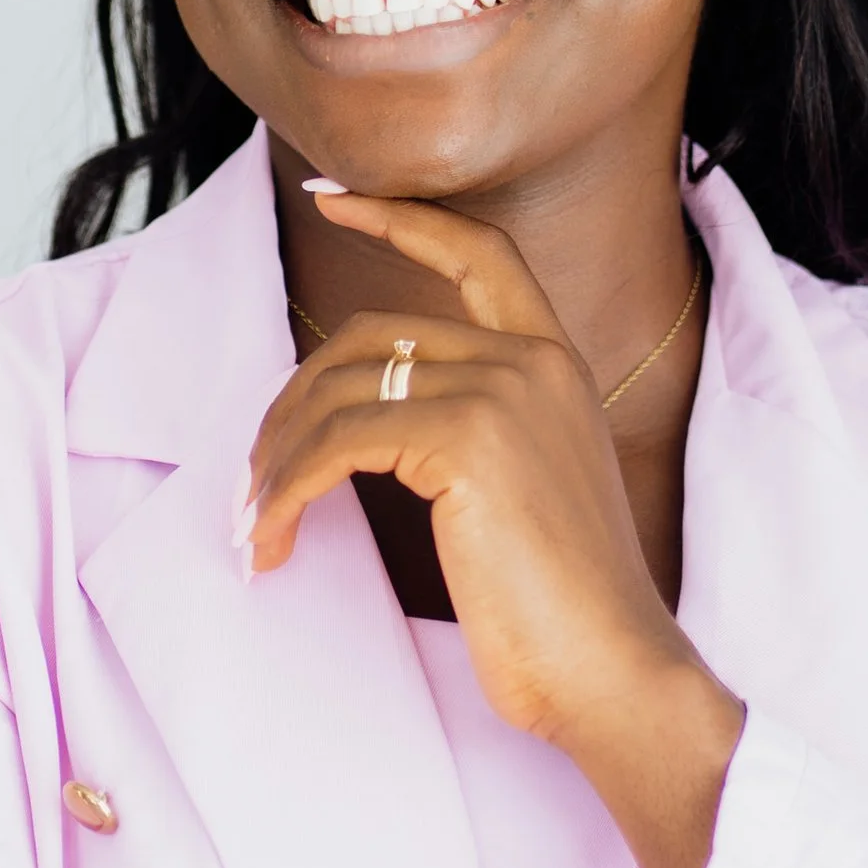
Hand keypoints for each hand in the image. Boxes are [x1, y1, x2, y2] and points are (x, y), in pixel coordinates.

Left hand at [245, 190, 741, 867]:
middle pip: (370, 336)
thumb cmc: (563, 611)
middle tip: (253, 478)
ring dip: (275, 461)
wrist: (614, 670)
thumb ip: (470, 438)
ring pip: (339, 391)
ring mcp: (502, 393)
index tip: (330, 196)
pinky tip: (272, 542)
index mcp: (555, 364)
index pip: (478, 251)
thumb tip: (360, 431)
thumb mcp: (523, 497)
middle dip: (292, 402)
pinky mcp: (466, 442)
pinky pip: (336, 445)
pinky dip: (285, 493)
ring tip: (253, 525)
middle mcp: (532, 360)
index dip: (400, 216)